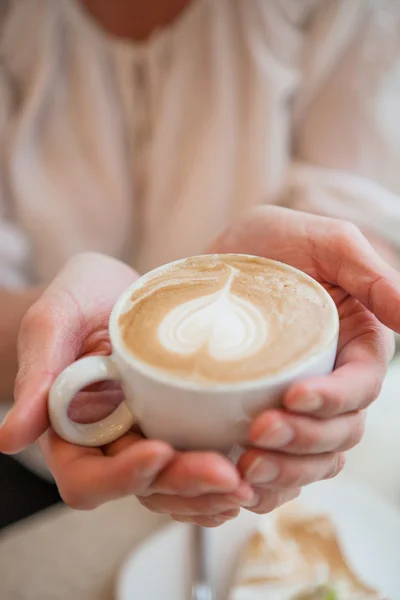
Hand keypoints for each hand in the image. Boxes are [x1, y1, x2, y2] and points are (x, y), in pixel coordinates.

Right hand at [1, 253, 289, 526]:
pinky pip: (199, 459)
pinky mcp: (179, 421)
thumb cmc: (77, 299)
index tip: (159, 452)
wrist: (114, 288)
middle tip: (229, 475)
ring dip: (212, 491)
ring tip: (251, 479)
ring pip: (176, 485)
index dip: (122, 475)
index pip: (88, 477)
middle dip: (184, 486)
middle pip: (143, 488)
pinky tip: (257, 470)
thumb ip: (38, 371)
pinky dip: (224, 474)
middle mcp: (111, 442)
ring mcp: (147, 434)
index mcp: (72, 430)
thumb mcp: (54, 320)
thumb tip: (11, 437)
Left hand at [210, 206, 399, 509]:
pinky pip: (278, 465)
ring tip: (245, 467)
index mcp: (355, 346)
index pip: (360, 388)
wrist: (213, 264)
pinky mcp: (262, 416)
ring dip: (286, 471)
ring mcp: (297, 403)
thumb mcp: (325, 243)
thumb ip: (372, 275)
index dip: (335, 400)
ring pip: (312, 459)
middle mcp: (332, 381)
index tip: (294, 396)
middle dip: (304, 441)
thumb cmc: (272, 243)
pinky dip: (266, 483)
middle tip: (257, 433)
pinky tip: (240, 483)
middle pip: (338, 433)